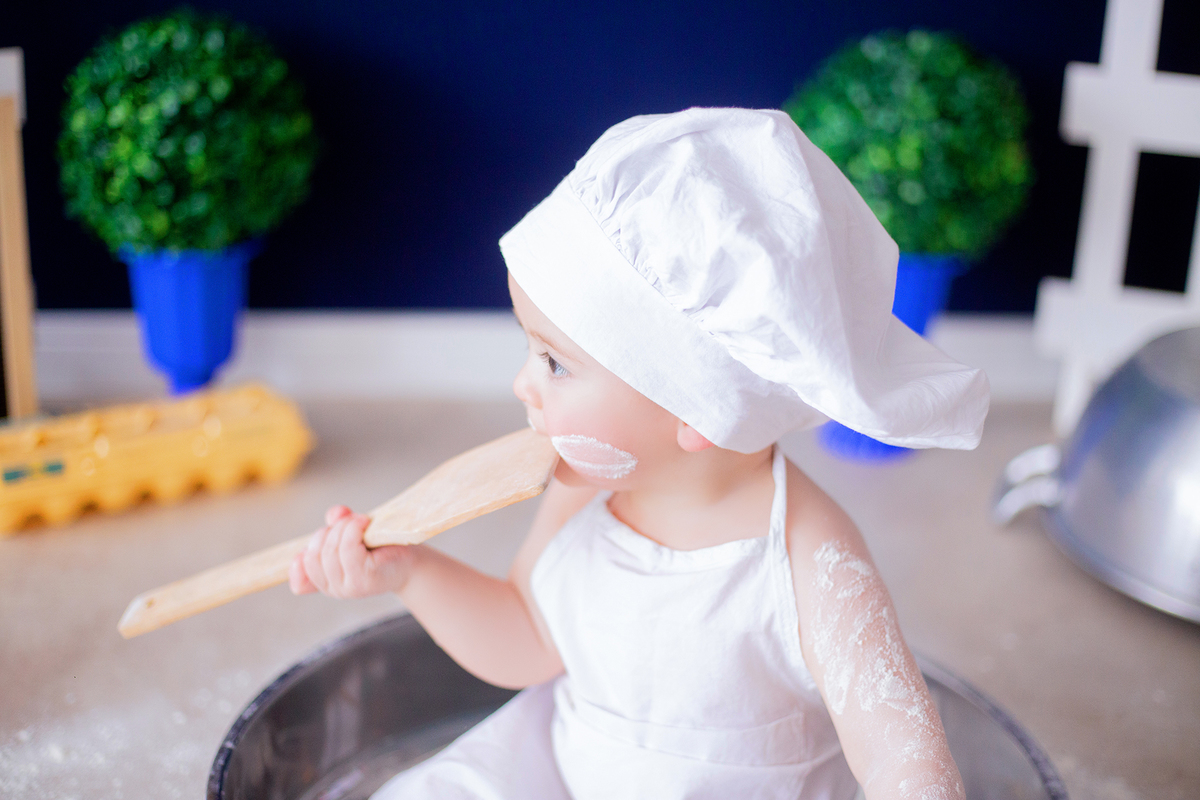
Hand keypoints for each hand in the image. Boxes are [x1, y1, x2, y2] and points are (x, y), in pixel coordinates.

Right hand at [288, 505, 415, 597]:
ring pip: (330, 550)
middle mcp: (335, 589)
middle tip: (349, 521)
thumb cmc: (380, 546)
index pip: (300, 581)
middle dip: (328, 532)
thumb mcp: (351, 534)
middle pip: (313, 556)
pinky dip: (353, 529)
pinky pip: (348, 549)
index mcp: (327, 583)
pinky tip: (364, 522)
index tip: (308, 549)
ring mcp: (350, 586)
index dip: (299, 563)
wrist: (411, 561)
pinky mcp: (365, 578)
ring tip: (360, 520)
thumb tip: (335, 514)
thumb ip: (337, 524)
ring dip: (342, 528)